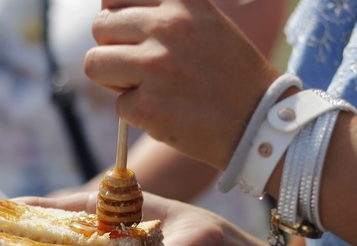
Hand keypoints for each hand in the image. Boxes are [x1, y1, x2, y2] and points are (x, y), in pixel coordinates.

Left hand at [84, 0, 278, 168]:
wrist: (261, 123)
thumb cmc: (228, 74)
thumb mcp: (203, 22)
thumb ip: (162, 12)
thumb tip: (107, 12)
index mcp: (182, 0)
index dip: (116, 16)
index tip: (129, 33)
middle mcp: (167, 26)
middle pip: (100, 28)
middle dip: (112, 50)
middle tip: (140, 68)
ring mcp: (155, 67)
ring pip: (94, 64)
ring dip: (113, 80)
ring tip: (146, 89)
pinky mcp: (147, 106)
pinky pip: (117, 105)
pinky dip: (136, 114)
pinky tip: (167, 112)